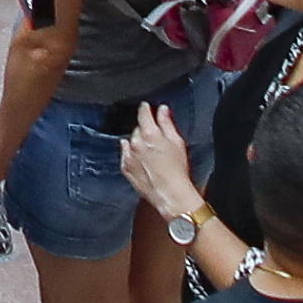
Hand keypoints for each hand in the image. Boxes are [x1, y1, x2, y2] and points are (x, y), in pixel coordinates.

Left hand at [119, 103, 201, 218]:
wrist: (170, 194)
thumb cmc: (177, 171)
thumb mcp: (177, 142)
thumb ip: (167, 123)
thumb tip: (162, 110)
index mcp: (149, 133)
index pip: (143, 112)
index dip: (146, 108)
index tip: (147, 107)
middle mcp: (135, 142)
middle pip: (138, 128)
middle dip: (146, 130)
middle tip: (157, 140)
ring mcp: (128, 155)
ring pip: (131, 141)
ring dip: (138, 143)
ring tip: (152, 155)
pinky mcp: (125, 167)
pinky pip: (126, 155)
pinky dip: (132, 155)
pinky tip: (145, 162)